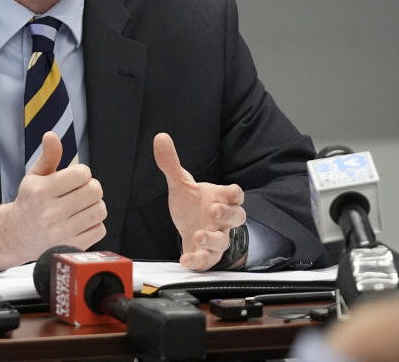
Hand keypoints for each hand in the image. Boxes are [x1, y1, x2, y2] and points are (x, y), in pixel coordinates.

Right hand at [0, 132, 106, 270]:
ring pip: (100, 210)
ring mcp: (60, 233)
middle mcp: (49, 213)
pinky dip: (95, 223)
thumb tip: (52, 135)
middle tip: (81, 191)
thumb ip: (48, 156)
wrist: (17, 236)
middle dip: (91, 187)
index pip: (82, 173)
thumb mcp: (34, 176)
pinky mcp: (70, 247)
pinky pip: (100, 229)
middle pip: (95, 191)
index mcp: (40, 191)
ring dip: (95, 205)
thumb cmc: (30, 201)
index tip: (73, 178)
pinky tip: (81, 221)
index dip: (82, 173)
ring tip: (82, 205)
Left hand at [153, 132, 245, 270]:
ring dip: (213, 239)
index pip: (236, 195)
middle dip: (228, 215)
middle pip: (238, 217)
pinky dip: (198, 261)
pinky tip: (185, 259)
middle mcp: (222, 220)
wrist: (187, 226)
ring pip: (224, 241)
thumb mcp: (180, 183)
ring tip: (198, 235)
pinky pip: (207, 260)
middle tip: (213, 210)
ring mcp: (216, 238)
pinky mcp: (206, 255)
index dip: (234, 193)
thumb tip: (160, 137)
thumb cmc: (191, 204)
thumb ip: (171, 162)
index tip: (230, 191)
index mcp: (219, 199)